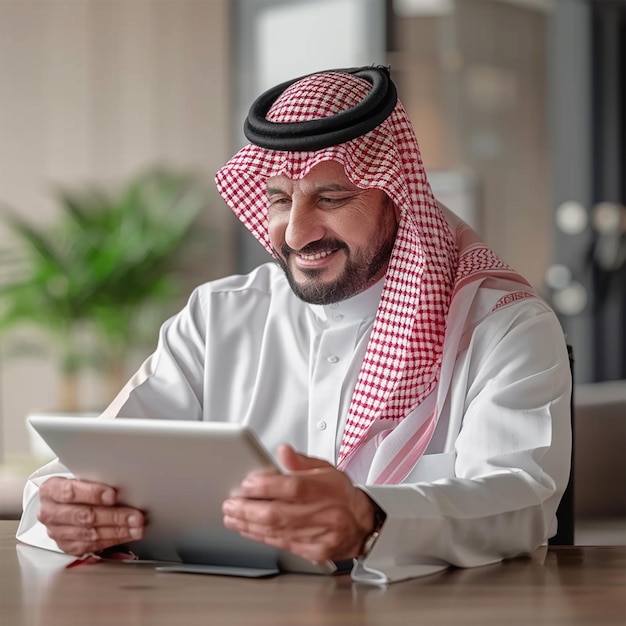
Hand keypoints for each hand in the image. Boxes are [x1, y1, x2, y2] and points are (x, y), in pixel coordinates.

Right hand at [38, 477, 144, 555]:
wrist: (62, 501)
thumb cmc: (78, 485)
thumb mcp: (82, 475)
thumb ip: (96, 478)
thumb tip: (124, 482)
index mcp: (51, 490)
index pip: (70, 492)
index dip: (93, 493)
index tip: (114, 495)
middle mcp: (50, 512)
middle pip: (84, 516)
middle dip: (114, 516)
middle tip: (136, 516)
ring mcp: (57, 531)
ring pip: (89, 534)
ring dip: (117, 532)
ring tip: (137, 528)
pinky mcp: (66, 546)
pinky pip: (91, 546)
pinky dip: (112, 541)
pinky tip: (127, 535)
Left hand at [222, 444, 376, 562]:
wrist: (362, 524)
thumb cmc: (341, 494)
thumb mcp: (326, 469)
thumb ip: (301, 461)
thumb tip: (283, 451)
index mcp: (326, 489)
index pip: (292, 487)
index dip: (266, 486)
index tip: (246, 484)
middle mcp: (323, 513)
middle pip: (278, 513)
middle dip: (248, 509)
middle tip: (230, 504)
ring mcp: (318, 535)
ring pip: (277, 531)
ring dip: (249, 524)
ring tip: (232, 516)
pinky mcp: (314, 551)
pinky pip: (282, 544)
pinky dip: (261, 536)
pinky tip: (248, 529)